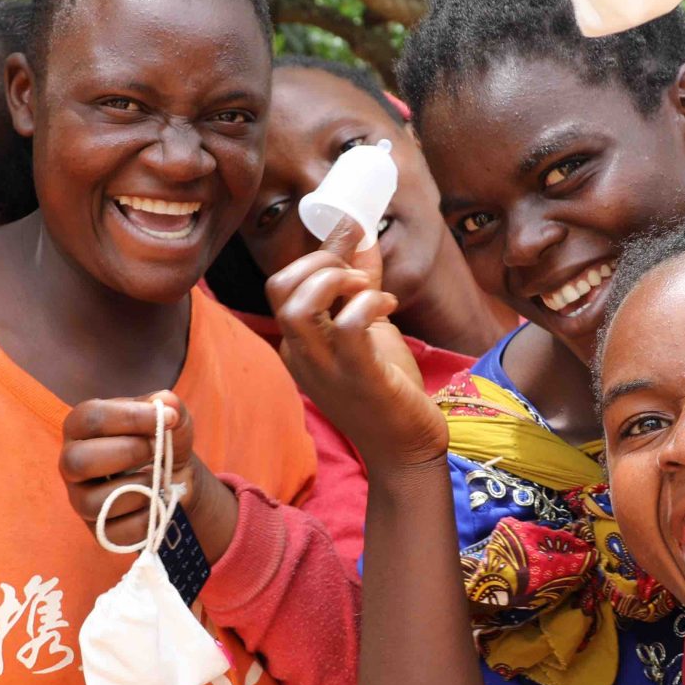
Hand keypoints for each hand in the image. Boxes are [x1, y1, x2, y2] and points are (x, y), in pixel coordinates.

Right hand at [61, 391, 241, 561]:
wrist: (174, 478)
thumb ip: (168, 405)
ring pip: (91, 502)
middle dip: (127, 453)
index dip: (131, 417)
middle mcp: (71, 461)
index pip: (90, 418)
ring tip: (157, 479)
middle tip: (156, 449)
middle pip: (77, 461)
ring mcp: (80, 498)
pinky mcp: (97, 528)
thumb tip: (167, 402)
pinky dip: (144, 519)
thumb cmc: (160, 440)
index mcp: (81, 426)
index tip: (168, 418)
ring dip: (137, 490)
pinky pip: (113, 533)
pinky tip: (156, 504)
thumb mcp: (169, 417)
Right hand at [269, 221, 445, 470]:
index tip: (352, 242)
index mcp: (299, 343)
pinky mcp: (357, 377)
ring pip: (298, 306)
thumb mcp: (368, 328)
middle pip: (279, 288)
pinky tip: (388, 306)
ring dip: (336, 280)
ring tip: (367, 287)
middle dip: (319, 261)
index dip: (316, 256)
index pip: (283, 286)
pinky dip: (368, 302)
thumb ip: (361, 285)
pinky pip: (348, 326)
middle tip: (358, 273)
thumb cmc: (386, 390)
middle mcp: (302, 355)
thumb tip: (361, 234)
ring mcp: (325, 368)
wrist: (405, 450)